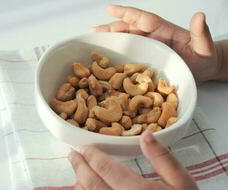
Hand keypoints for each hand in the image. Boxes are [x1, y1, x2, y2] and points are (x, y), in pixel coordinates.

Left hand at [68, 131, 203, 189]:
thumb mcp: (182, 182)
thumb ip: (163, 158)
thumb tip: (146, 135)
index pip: (106, 169)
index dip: (92, 156)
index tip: (84, 147)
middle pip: (91, 184)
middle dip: (80, 167)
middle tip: (72, 155)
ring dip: (79, 185)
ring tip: (77, 173)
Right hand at [91, 5, 221, 83]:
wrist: (204, 70)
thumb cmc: (204, 57)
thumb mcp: (204, 45)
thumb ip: (201, 33)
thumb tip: (200, 16)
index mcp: (163, 31)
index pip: (142, 19)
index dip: (126, 13)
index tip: (109, 8)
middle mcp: (153, 38)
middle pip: (129, 30)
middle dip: (111, 29)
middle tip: (93, 32)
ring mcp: (149, 49)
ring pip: (127, 42)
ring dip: (111, 41)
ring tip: (94, 43)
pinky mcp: (147, 60)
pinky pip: (130, 56)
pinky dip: (118, 56)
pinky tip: (107, 61)